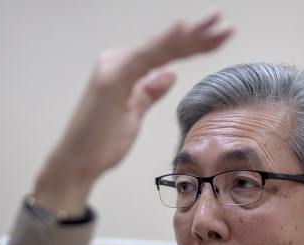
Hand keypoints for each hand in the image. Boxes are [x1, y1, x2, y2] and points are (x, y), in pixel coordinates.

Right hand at [33, 12, 232, 215]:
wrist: (77, 163)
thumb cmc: (101, 142)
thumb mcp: (134, 114)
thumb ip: (149, 91)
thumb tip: (169, 73)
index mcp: (125, 68)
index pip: (167, 52)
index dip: (195, 43)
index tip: (221, 37)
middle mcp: (119, 62)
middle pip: (166, 45)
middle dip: (199, 34)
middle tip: (226, 25)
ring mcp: (115, 68)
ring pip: (161, 47)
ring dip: (191, 34)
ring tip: (217, 22)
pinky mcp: (113, 80)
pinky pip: (145, 57)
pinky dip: (164, 42)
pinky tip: (183, 29)